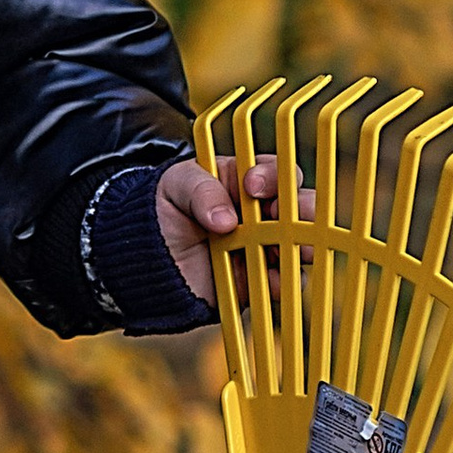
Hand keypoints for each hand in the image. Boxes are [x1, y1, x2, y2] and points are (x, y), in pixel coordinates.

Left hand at [155, 153, 300, 303]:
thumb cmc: (163, 213)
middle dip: (302, 208)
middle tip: (278, 216)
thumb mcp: (174, 187)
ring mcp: (264, 245)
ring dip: (303, 243)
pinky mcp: (261, 277)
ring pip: (304, 241)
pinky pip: (286, 280)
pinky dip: (284, 281)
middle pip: (301, 204)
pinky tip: (269, 280)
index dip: (272, 176)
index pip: (275, 171)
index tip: (252, 187)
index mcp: (244, 181)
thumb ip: (200, 191)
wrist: (148, 260)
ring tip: (284, 248)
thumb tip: (226, 220)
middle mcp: (262, 211)